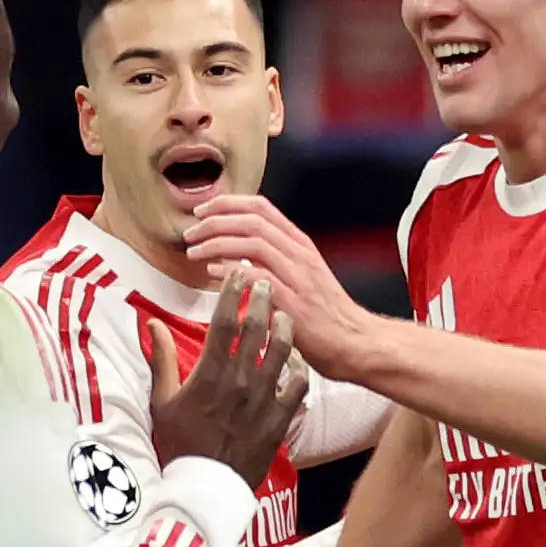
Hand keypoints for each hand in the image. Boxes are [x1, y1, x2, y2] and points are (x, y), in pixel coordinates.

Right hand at [144, 264, 305, 471]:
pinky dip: (299, 368)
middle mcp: (239, 381)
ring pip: (282, 351)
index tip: (236, 274)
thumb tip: (151, 323)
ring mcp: (262, 399)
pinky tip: (296, 359)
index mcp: (209, 373)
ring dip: (284, 327)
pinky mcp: (279, 418)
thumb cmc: (179, 445)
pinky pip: (298, 385)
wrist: (204, 487)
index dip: (232, 292)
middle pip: (257, 328)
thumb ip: (161, 360)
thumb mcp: (161, 401)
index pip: (224, 322)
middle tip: (264, 282)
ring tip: (283, 314)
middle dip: (262, 299)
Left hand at [180, 195, 380, 377]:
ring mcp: (299, 277)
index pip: (261, 207)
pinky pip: (258, 278)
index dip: (227, 203)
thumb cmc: (325, 316)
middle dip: (215, 221)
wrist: (355, 343)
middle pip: (252, 220)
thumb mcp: (303, 277)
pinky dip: (232, 272)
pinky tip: (213, 274)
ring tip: (194, 252)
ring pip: (253, 243)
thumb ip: (275, 261)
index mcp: (300, 244)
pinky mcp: (294, 303)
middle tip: (190, 233)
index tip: (202, 211)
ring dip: (217, 243)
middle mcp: (299, 254)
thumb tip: (237, 254)